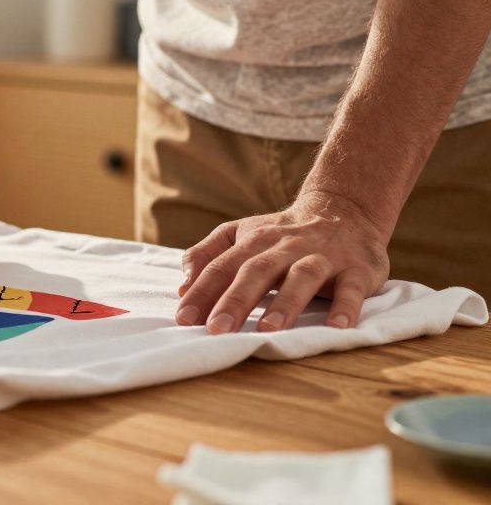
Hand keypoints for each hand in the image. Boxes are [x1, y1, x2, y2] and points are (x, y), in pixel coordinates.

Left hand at [175, 190, 390, 333]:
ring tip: (268, 330)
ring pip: (301, 277)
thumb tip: (182, 287)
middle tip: (216, 330)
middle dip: (235, 300)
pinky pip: (352, 288)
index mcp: (254, 241)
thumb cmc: (282, 234)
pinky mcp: (358, 269)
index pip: (222, 266)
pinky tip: (337, 326)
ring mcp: (323, 257)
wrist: (345, 209)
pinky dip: (346, 306)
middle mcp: (286, 247)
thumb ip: (208, 255)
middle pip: (256, 271)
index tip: (184, 318)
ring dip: (285, 303)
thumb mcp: (240, 235)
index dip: (202, 291)